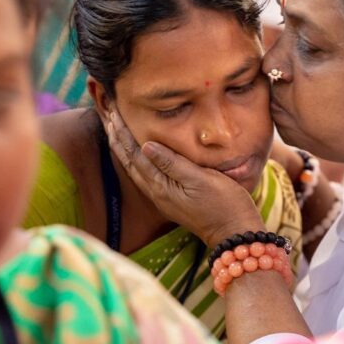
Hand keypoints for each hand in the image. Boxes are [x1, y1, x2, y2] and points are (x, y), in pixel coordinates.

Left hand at [105, 105, 265, 246]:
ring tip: (115, 129)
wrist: (234, 232)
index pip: (134, 154)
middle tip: (108, 113)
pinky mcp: (171, 199)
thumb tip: (146, 146)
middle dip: (117, 137)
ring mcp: (163, 198)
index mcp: (161, 186)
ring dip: (123, 148)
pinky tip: (138, 153)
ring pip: (135, 168)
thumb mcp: (201, 179)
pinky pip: (145, 174)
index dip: (123, 133)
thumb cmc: (224, 203)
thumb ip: (173, 163)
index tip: (113, 112)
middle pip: (129, 161)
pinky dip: (136, 159)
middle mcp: (156, 193)